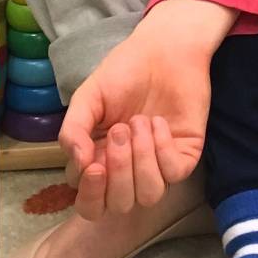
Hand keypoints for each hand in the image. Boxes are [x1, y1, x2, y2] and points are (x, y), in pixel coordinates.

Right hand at [58, 0, 228, 219]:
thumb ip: (74, 129)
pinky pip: (173, 173)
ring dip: (141, 160)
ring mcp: (157, 167)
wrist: (162, 53)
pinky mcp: (184, 157)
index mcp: (99, 162)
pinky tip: (159, 123)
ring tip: (140, 123)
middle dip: (119, 171)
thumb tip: (78, 162)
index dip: (91, 192)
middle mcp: (127, 172)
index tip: (93, 166)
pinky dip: (163, 148)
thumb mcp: (87, 98)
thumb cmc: (122, 74)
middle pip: (119, 204)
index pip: (90, 201)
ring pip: (149, 195)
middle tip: (119, 129)